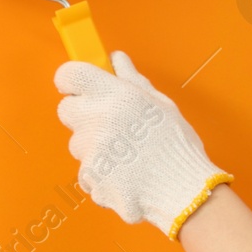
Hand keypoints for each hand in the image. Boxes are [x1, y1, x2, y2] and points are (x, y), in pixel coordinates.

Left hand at [54, 49, 233, 239]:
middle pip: (67, 110)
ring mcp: (92, 151)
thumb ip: (132, 80)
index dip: (72, 80)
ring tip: (127, 157)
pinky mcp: (90, 177)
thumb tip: (117, 59)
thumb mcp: (161, 105)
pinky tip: (125, 176)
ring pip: (78, 144)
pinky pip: (87, 172)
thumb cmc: (177, 147)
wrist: (184, 192)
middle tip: (110, 125)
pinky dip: (101, 175)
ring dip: (95, 148)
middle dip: (84, 115)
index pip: (70, 75)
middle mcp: (99, 119)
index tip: (78, 86)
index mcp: (116, 95)